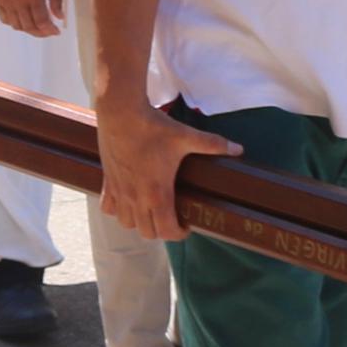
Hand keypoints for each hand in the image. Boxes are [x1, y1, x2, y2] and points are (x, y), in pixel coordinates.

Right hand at [0, 0, 65, 37]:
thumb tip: (60, 18)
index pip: (42, 21)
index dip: (50, 30)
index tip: (57, 32)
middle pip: (29, 27)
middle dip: (41, 32)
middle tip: (48, 31)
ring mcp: (5, 0)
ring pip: (16, 26)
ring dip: (28, 29)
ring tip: (36, 25)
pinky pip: (5, 19)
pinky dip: (14, 23)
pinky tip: (22, 19)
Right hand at [99, 101, 239, 244]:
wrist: (121, 112)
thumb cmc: (153, 127)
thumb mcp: (186, 136)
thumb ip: (213, 145)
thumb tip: (238, 149)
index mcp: (157, 193)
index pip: (165, 231)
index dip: (178, 234)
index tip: (186, 226)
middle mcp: (136, 198)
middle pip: (146, 233)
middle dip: (161, 231)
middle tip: (171, 218)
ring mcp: (120, 191)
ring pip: (126, 223)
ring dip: (139, 222)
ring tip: (150, 211)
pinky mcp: (108, 181)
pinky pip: (108, 208)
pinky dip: (118, 210)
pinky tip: (127, 200)